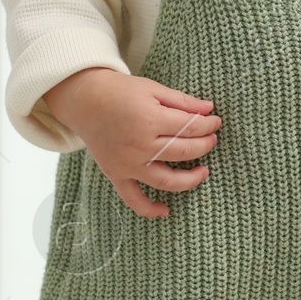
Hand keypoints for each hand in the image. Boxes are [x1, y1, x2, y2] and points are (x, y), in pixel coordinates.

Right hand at [42, 67, 219, 219]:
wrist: (84, 101)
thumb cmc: (120, 92)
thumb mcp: (152, 89)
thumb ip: (182, 101)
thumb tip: (209, 109)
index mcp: (149, 120)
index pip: (189, 127)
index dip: (208, 124)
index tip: (215, 122)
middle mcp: (140, 145)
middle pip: (183, 151)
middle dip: (204, 145)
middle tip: (212, 139)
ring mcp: (128, 164)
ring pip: (166, 180)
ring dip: (190, 180)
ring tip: (203, 172)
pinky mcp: (116, 174)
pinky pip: (133, 198)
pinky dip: (149, 209)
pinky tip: (165, 211)